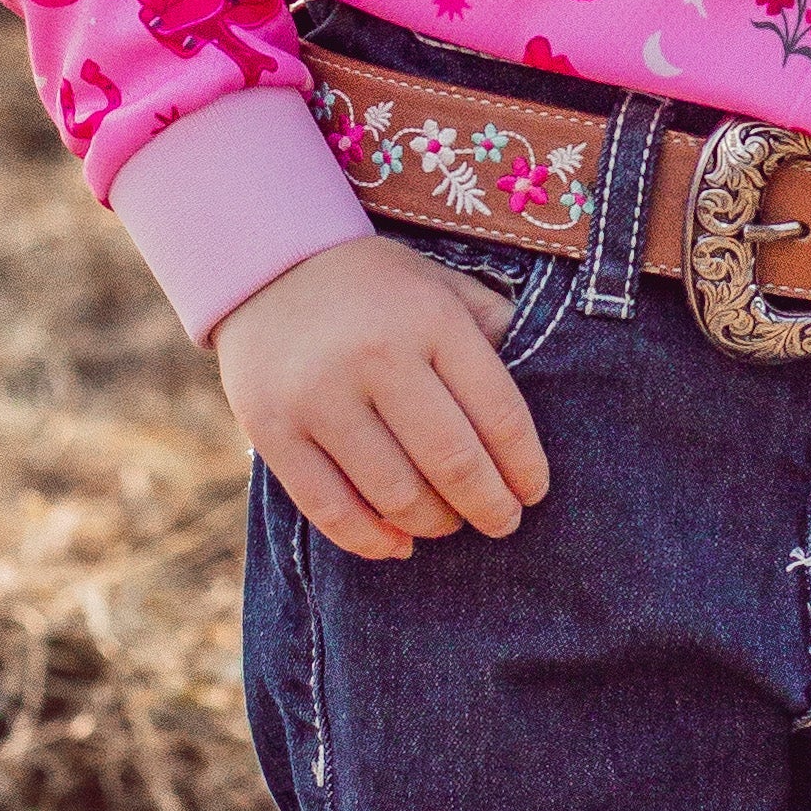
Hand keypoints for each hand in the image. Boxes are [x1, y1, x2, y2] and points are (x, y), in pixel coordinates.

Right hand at [216, 234, 554, 559]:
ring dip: (434, 524)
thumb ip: (492, 329)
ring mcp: (317, 396)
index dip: (525, 467)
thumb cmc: (375, 287)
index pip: (499, 414)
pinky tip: (398, 544)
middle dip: (489, 507)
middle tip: (502, 522)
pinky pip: (331, 509)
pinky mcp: (272, 430)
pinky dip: (372, 540)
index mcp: (430, 319)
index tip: (534, 492)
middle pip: (452, 463)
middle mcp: (375, 356)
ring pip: (395, 495)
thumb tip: (546, 385)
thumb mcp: (441, 286)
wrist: (265, 266)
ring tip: (448, 523)